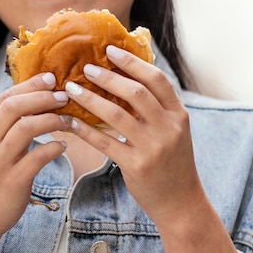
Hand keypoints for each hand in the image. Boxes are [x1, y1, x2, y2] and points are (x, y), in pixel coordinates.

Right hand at [0, 72, 69, 238]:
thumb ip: (5, 124)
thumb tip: (36, 97)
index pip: (5, 97)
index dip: (30, 85)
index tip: (52, 78)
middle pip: (14, 107)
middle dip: (43, 97)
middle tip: (64, 96)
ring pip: (27, 128)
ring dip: (53, 119)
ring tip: (69, 120)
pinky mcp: (12, 180)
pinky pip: (38, 157)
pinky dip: (55, 148)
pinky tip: (64, 146)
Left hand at [65, 45, 203, 225]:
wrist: (181, 202)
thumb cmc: (172, 162)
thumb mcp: (174, 131)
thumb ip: (157, 108)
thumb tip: (128, 77)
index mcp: (179, 114)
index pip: (157, 79)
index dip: (132, 62)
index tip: (110, 50)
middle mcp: (169, 128)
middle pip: (135, 93)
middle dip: (108, 77)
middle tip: (86, 68)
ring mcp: (153, 147)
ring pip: (117, 115)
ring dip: (90, 99)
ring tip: (72, 89)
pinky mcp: (137, 166)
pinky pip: (106, 142)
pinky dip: (86, 130)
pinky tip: (71, 122)